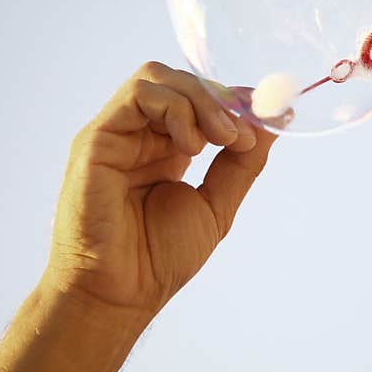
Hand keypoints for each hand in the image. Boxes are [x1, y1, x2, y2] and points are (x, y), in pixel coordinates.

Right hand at [44, 61, 278, 317]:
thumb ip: (242, 162)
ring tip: (223, 139)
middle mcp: (138, 135)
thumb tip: (275, 119)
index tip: (268, 113)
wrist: (121, 293)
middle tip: (243, 133)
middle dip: (219, 98)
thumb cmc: (158, 258)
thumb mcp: (217, 204)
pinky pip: (137, 96)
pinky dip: (176, 109)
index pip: (198, 98)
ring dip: (201, 100)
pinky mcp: (97, 139)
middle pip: (178, 81)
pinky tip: (192, 146)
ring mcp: (116, 134)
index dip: (233, 99)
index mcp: (164, 148)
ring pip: (158, 78)